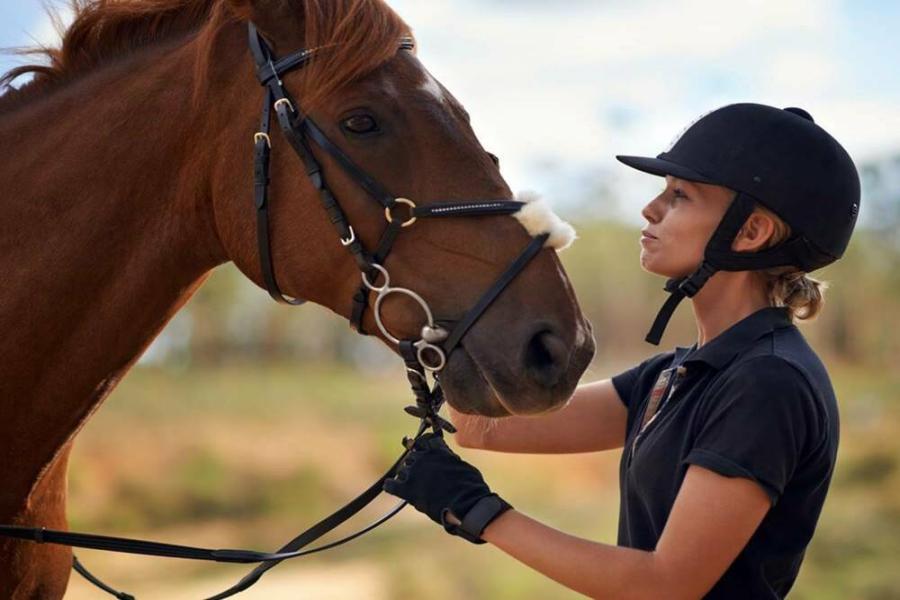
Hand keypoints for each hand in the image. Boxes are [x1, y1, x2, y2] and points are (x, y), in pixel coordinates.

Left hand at [383, 432, 511, 543]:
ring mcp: (414, 473)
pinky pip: (391, 485)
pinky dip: (391, 486)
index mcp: (437, 450)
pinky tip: (392, 487)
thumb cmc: (471, 486)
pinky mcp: (407, 490)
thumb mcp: (463, 466)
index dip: (425, 446)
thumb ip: (449, 458)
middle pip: (412, 454)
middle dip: (416, 462)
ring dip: (406, 475)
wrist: (467, 505)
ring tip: (413, 484)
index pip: (425, 440)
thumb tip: (445, 457)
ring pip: (402, 469)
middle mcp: (423, 458)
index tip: (425, 449)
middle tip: (421, 471)